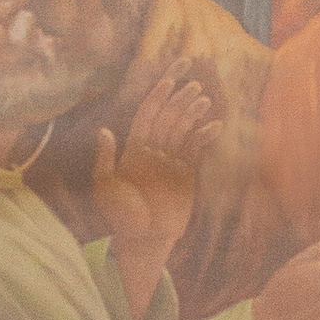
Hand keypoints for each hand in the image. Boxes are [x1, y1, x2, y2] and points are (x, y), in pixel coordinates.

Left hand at [93, 66, 217, 265]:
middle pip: (168, 117)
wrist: (144, 240)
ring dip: (193, 113)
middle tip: (194, 84)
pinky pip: (196, 148)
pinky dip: (205, 136)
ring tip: (204, 98)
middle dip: (179, 99)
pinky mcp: (186, 173)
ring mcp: (170, 160)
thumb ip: (105, 160)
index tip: (168, 80)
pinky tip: (216, 125)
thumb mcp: (106, 188)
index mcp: (134, 149)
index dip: (157, 96)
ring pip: (183, 129)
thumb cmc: (121, 217)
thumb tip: (104, 131)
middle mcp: (153, 150)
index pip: (147, 115)